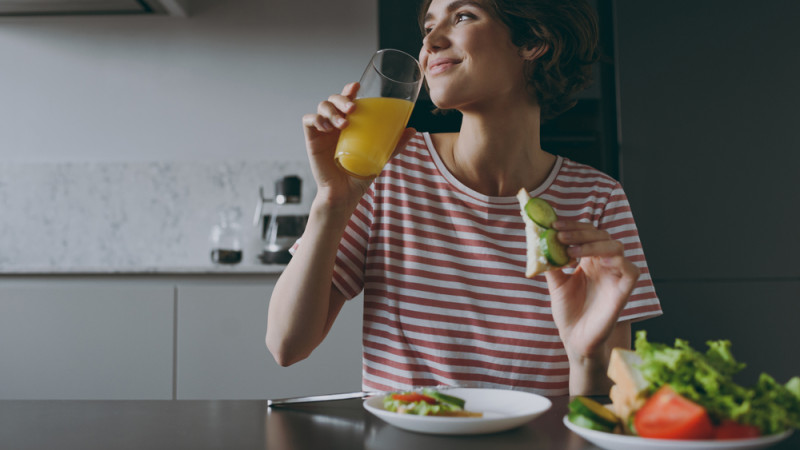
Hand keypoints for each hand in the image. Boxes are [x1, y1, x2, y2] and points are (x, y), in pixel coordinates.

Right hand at [302, 82, 415, 211]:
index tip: (357, 87)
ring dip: (331, 110)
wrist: (345, 194)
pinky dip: (316, 119)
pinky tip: (326, 127)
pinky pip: (308, 120)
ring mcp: (323, 131)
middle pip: (333, 99)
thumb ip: (395, 144)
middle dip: (341, 98)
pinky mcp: (312, 140)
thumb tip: (413, 130)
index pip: (347, 99)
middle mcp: (335, 124)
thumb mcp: (381, 156)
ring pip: (322, 106)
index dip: (349, 89)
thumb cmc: (360, 174)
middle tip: (353, 108)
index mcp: (350, 124)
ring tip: (343, 124)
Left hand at [544, 220, 639, 361]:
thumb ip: (551, 262)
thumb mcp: (555, 283)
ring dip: (594, 244)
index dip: (573, 226)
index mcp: (590, 259)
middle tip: (560, 235)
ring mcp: (615, 276)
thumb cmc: (567, 311)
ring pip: (616, 247)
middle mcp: (604, 264)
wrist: (574, 338)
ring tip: (572, 250)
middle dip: (579, 232)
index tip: (554, 225)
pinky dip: (616, 261)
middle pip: (601, 235)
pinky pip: (631, 270)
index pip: (587, 232)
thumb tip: (539, 240)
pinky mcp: (624, 291)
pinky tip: (595, 262)